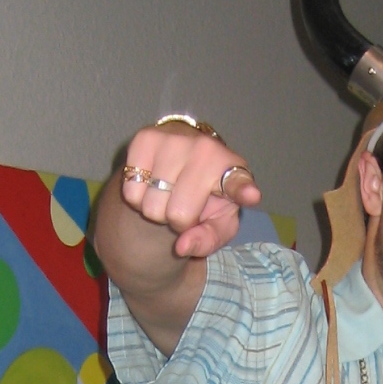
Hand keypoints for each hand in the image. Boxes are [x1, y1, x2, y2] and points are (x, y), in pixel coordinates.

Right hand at [120, 122, 260, 260]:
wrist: (179, 165)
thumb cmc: (205, 201)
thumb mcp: (215, 226)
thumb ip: (206, 240)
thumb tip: (182, 246)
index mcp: (232, 171)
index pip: (237, 183)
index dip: (242, 190)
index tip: (251, 195)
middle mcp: (206, 148)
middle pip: (178, 214)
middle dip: (177, 221)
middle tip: (184, 206)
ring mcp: (174, 139)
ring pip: (151, 205)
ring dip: (155, 209)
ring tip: (168, 194)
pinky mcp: (145, 137)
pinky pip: (132, 191)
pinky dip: (137, 198)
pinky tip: (150, 184)